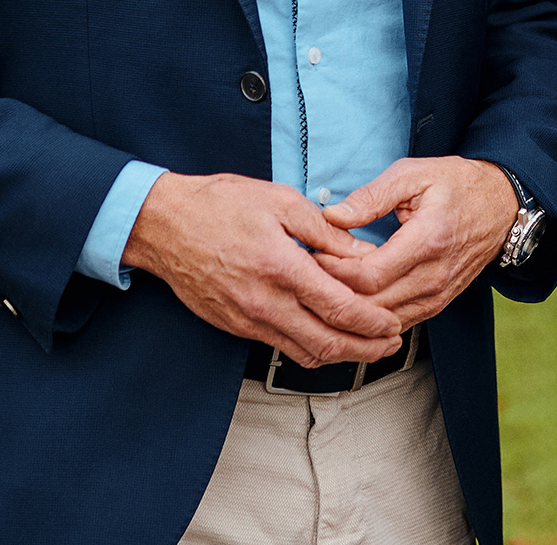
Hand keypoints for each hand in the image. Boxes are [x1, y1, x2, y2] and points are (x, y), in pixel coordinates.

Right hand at [121, 171, 404, 366]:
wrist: (163, 225)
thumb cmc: (220, 205)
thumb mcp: (280, 201)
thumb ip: (326, 231)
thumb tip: (364, 251)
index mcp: (281, 267)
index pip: (339, 308)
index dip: (373, 322)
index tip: (394, 324)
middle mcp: (265, 302)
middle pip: (327, 343)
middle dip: (366, 349)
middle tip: (391, 345)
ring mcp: (248, 319)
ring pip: (304, 353)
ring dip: (341, 355)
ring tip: (366, 347)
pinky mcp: (235, 326)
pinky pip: (280, 347)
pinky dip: (309, 349)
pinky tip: (325, 337)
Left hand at [312, 157, 521, 331]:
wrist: (501, 206)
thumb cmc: (458, 186)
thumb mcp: (414, 174)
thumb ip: (371, 195)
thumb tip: (333, 215)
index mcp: (428, 240)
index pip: (369, 275)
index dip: (334, 270)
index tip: (315, 253)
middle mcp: (434, 276)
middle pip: (371, 304)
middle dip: (335, 292)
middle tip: (310, 273)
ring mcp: (438, 296)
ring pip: (381, 320)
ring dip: (351, 308)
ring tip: (326, 286)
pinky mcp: (437, 305)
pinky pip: (396, 323)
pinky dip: (369, 317)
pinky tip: (351, 300)